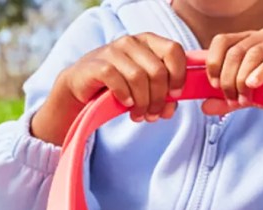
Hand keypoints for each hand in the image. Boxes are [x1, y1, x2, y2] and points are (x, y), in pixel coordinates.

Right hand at [31, 33, 186, 145]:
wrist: (83, 86)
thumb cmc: (119, 85)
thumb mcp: (145, 88)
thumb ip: (163, 96)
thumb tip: (170, 108)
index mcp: (148, 42)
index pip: (174, 50)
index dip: (179, 76)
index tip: (175, 95)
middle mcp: (131, 42)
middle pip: (158, 71)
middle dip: (159, 98)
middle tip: (153, 114)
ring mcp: (113, 51)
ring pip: (138, 77)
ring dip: (142, 102)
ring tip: (139, 115)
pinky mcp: (97, 65)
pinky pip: (117, 80)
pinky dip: (124, 96)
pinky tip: (125, 104)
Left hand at [202, 28, 262, 115]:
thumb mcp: (250, 97)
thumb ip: (228, 100)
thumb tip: (204, 107)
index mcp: (249, 41)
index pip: (222, 41)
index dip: (213, 62)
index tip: (213, 85)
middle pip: (235, 50)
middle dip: (227, 77)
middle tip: (231, 97)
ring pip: (252, 54)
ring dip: (242, 79)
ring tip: (243, 97)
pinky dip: (261, 72)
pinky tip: (254, 85)